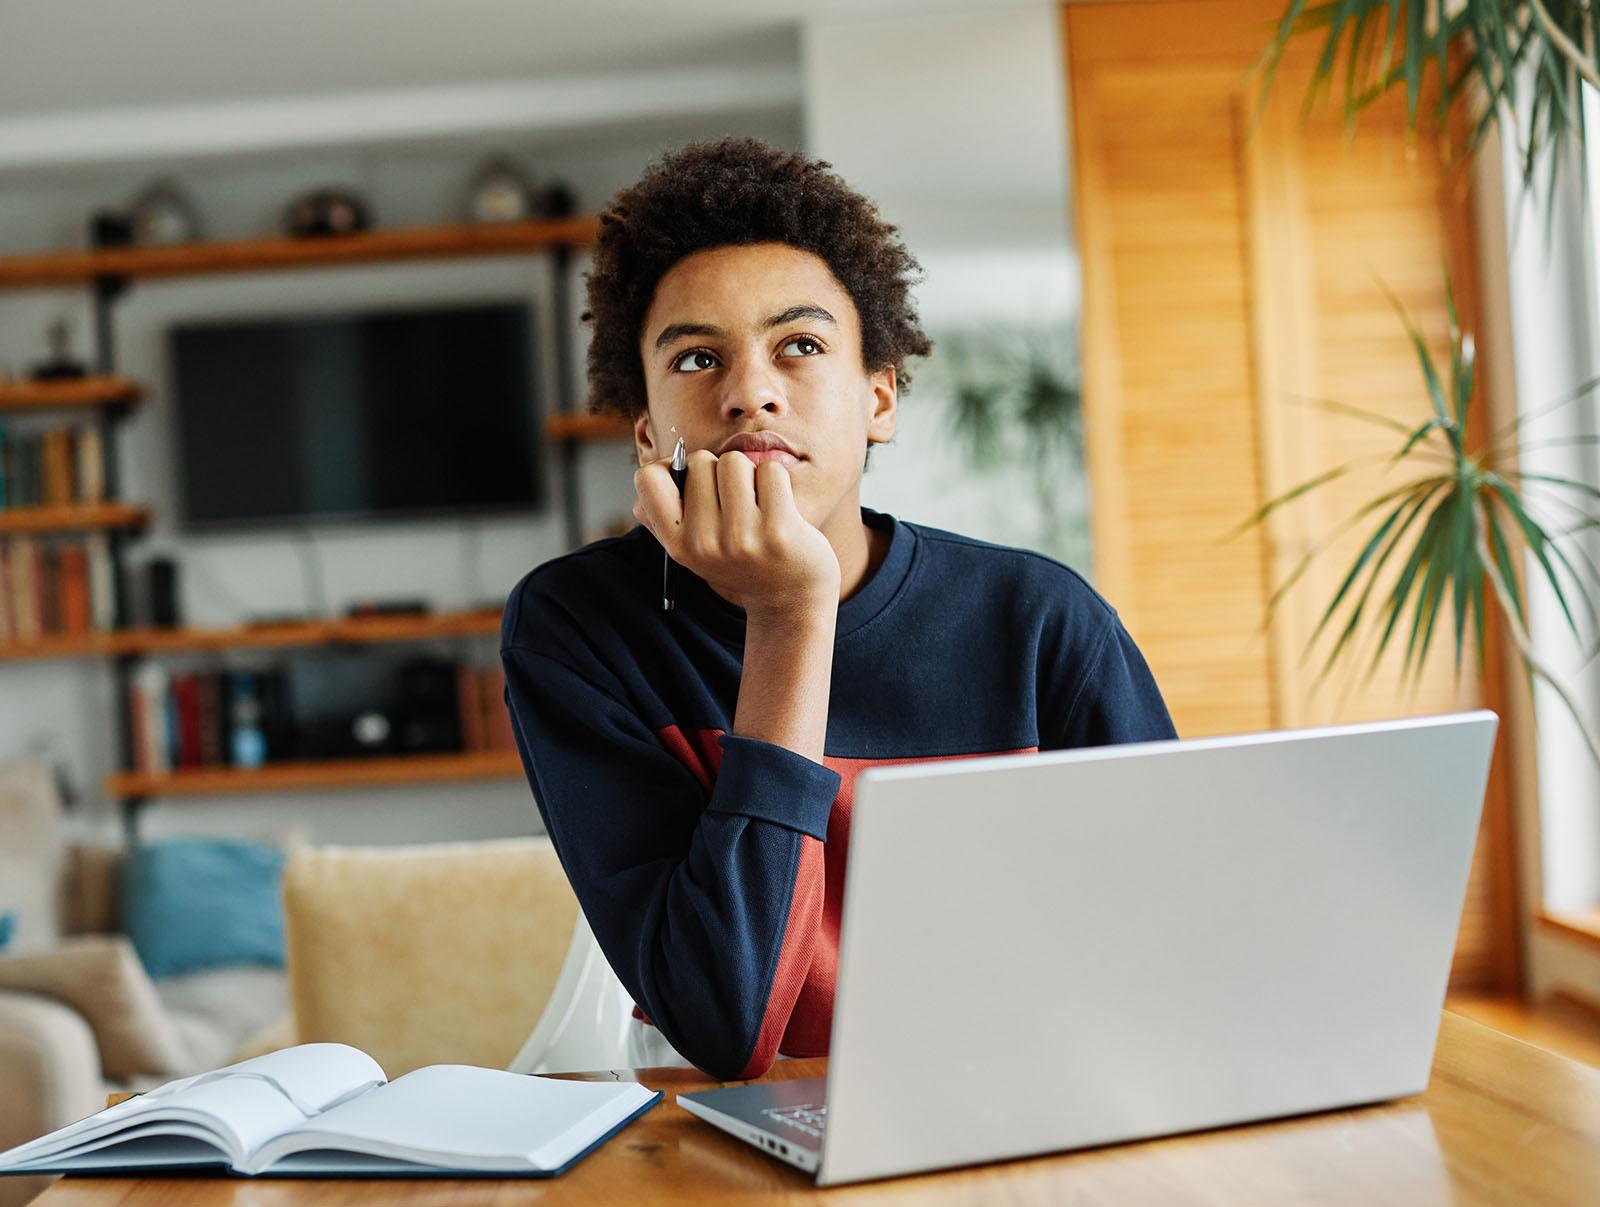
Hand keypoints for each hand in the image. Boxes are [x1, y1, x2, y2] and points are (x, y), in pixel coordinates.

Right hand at [634, 449, 839, 619]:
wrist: (791, 601)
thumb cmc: (741, 561)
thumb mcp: (696, 551)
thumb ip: (665, 520)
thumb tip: (647, 485)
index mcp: (677, 545)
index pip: (649, 479)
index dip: (670, 467)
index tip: (691, 480)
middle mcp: (703, 543)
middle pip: (699, 461)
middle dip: (718, 471)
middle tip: (735, 503)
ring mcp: (741, 537)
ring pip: (734, 461)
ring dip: (749, 474)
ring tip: (757, 505)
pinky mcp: (778, 529)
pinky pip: (769, 471)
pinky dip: (776, 481)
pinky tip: (780, 508)